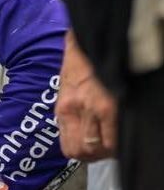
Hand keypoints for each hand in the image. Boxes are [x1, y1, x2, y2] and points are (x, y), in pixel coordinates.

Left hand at [57, 30, 117, 159]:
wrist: (92, 35)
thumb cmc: (82, 59)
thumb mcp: (69, 86)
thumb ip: (74, 109)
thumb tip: (83, 130)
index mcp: (63, 107)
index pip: (69, 148)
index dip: (84, 153)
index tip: (94, 149)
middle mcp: (75, 110)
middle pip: (85, 152)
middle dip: (98, 154)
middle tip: (108, 147)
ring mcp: (93, 108)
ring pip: (101, 149)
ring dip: (111, 149)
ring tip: (118, 139)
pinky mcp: (110, 105)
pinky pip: (115, 138)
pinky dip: (120, 141)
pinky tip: (125, 131)